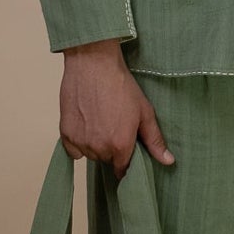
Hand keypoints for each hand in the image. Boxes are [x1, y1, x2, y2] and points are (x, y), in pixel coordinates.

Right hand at [58, 40, 174, 176]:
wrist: (94, 65)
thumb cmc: (121, 86)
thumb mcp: (145, 112)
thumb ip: (154, 140)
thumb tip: (168, 161)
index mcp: (120, 145)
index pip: (123, 169)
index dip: (126, 160)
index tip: (126, 149)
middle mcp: (99, 148)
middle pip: (106, 160)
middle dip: (112, 149)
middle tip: (114, 125)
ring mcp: (80, 141)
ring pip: (90, 154)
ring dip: (95, 145)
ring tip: (100, 121)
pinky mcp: (65, 133)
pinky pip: (73, 150)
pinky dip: (79, 142)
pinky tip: (86, 124)